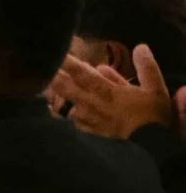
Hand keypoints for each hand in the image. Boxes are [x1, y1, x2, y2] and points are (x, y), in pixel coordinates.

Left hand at [50, 48, 176, 139]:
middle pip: (65, 88)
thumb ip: (147, 67)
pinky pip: (67, 118)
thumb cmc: (152, 115)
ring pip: (61, 104)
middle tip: (37, 66)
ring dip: (50, 93)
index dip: (68, 63)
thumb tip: (140, 47)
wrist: (151, 146)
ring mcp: (86, 118)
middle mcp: (92, 104)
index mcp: (107, 92)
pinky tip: (50, 106)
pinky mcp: (86, 130)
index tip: (56, 53)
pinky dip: (58, 110)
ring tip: (39, 83)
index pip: (83, 74)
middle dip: (50, 76)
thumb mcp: (156, 89)